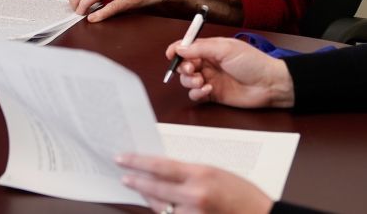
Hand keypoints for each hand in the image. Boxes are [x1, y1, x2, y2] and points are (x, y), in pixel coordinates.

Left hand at [117, 153, 273, 213]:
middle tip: (124, 175)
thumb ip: (190, 172)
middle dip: (136, 181)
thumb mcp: (216, 173)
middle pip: (154, 187)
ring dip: (148, 197)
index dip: (137, 162)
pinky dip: (162, 210)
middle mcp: (194, 196)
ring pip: (159, 206)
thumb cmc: (243, 194)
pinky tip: (157, 204)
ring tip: (139, 188)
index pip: (160, 166)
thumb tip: (165, 170)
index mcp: (201, 175)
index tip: (123, 158)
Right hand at [168, 37, 293, 108]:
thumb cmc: (253, 62)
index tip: (171, 55)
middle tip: (192, 70)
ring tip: (202, 81)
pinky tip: (208, 90)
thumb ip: (200, 48)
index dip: (176, 50)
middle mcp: (209, 63)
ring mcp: (210, 79)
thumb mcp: (225, 49)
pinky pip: (196, 95)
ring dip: (190, 81)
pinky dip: (197, 93)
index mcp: (211, 49)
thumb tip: (179, 48)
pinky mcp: (213, 95)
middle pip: (184, 65)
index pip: (187, 47)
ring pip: (187, 81)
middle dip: (183, 68)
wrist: (269, 84)